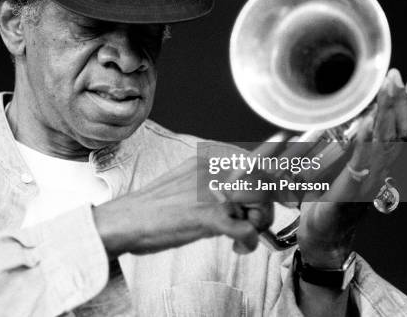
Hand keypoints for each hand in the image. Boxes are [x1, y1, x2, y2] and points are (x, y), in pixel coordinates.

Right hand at [92, 156, 274, 257]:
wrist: (128, 219)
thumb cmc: (156, 204)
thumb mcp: (188, 178)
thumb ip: (216, 178)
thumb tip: (247, 189)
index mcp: (208, 158)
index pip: (257, 160)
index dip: (273, 179)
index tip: (277, 193)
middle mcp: (214, 169)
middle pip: (264, 181)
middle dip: (266, 205)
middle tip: (254, 220)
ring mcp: (212, 192)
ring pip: (261, 203)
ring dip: (259, 223)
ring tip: (243, 233)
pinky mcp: (208, 217)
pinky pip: (247, 230)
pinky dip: (248, 243)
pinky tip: (238, 247)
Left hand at [296, 68, 406, 266]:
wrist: (323, 237)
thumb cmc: (329, 203)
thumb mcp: (342, 169)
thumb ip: (351, 149)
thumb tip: (354, 121)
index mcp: (378, 166)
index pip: (402, 133)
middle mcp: (379, 173)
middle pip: (398, 133)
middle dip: (398, 103)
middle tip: (396, 76)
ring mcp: (367, 184)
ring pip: (384, 144)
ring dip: (386, 115)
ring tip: (387, 90)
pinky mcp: (350, 193)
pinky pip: (360, 163)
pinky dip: (365, 141)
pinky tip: (367, 122)